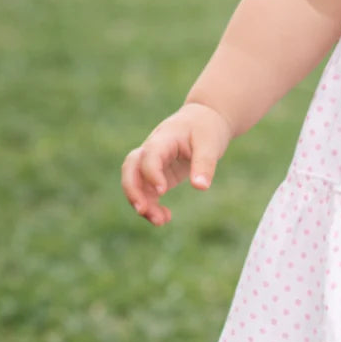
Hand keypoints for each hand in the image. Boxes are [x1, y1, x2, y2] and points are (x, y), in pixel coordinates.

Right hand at [121, 103, 232, 225]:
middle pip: (130, 168)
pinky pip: (146, 192)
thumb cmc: (207, 128)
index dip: (151, 173)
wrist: (205, 120)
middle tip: (143, 210)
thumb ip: (205, 164)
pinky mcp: (157, 175)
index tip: (162, 191)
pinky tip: (165, 218)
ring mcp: (152, 163)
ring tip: (160, 221)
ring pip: (135, 183)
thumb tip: (201, 187)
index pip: (149, 155)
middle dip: (133, 190)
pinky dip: (152, 206)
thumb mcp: (210, 143)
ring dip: (142, 203)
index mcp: (164, 138)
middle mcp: (151, 150)